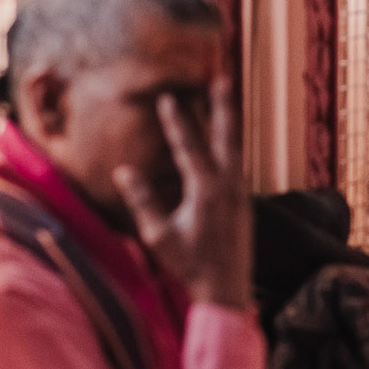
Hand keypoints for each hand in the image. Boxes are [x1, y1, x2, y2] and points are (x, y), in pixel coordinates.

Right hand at [118, 78, 251, 310]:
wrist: (227, 290)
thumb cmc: (190, 265)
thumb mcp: (159, 235)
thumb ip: (144, 200)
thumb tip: (124, 170)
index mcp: (207, 190)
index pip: (190, 146)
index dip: (178, 121)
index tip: (169, 97)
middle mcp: (229, 186)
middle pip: (226, 137)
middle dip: (222, 107)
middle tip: (221, 79)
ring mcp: (240, 194)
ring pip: (235, 149)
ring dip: (228, 124)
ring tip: (226, 102)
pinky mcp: (244, 203)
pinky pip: (237, 165)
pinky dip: (230, 147)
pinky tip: (225, 144)